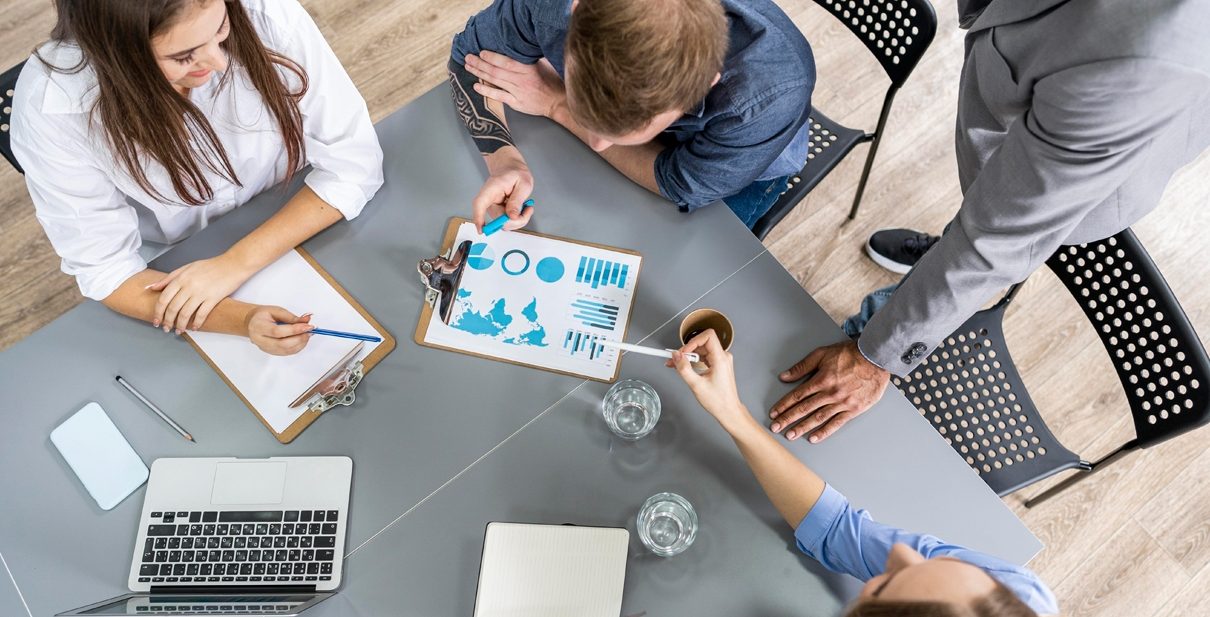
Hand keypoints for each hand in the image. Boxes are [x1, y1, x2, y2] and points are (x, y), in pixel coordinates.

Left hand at [148, 254, 253, 332]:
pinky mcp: (213, 299)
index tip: (156, 320)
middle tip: (166, 328)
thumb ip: (169, 278)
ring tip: (179, 330)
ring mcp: (201, 293)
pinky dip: (196, 323)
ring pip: (185, 314)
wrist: (232, 264)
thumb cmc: (211, 266)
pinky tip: (194, 327)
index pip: (164, 298)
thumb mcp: (187, 268)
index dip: (158, 312)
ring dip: (180, 325)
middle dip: (167, 321)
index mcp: (181, 278)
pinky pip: (201, 314)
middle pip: (173, 308)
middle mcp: (189, 286)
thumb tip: (151, 287)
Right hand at [244, 306, 313, 355]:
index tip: (308, 326)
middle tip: (310, 330)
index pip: (278, 332)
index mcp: (258, 327)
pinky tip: (302, 338)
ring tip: (307, 333)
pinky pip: (288, 352)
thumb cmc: (264, 315)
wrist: (254, 322)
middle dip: (300, 338)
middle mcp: (260, 340)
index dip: (295, 330)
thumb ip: (292, 317)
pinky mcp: (272, 352)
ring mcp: (266, 348)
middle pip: (282, 344)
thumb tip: (307, 320)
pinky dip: (298, 346)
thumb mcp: (277, 311)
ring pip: (286, 350)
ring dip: (301, 343)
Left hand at [465, 52, 566, 118]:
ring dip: (480, 74)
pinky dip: (487, 91)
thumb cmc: (552, 80)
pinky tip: (476, 86)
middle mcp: (522, 81)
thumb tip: (516, 45)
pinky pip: (499, 96)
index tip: (481, 52)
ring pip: (495, 82)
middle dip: (480, 64)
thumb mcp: (544, 64)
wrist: (558, 102)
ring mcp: (518, 93)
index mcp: (529, 69)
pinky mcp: (517, 103)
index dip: (493, 57)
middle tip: (468, 57)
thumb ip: (530, 57)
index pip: (507, 62)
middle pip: (496, 71)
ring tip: (469, 67)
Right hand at [475, 147, 535, 231]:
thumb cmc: (515, 173)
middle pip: (498, 220)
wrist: (511, 169)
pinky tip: (524, 209)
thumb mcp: (523, 183)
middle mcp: (489, 201)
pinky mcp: (499, 212)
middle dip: (516, 221)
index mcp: (491, 189)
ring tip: (527, 206)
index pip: (479, 204)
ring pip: (505, 224)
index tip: (481, 230)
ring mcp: (494, 208)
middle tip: (528, 210)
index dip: (478, 218)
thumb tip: (512, 216)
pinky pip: (508, 222)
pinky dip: (519, 219)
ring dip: (519, 220)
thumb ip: (517, 199)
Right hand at [667, 329, 753, 432]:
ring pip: (702, 349)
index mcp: (720, 359)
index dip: (693, 341)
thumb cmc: (717, 401)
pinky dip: (694, 360)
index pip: (708, 336)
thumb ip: (684, 368)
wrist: (728, 410)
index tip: (683, 352)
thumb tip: (675, 356)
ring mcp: (721, 360)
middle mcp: (723, 357)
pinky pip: (704, 356)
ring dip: (689, 356)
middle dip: (687, 350)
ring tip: (677, 365)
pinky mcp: (719, 364)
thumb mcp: (696, 385)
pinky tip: (685, 367)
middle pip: (703, 343)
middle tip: (675, 360)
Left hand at [769, 340, 889, 441]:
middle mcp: (829, 393)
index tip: (773, 413)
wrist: (876, 358)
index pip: (797, 395)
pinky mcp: (854, 409)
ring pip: (818, 418)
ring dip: (802, 427)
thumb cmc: (849, 354)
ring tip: (790, 435)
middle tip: (775, 428)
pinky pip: (836, 423)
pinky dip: (824, 432)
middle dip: (788, 419)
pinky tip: (813, 438)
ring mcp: (842, 402)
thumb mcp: (822, 354)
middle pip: (804, 408)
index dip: (783, 405)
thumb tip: (784, 376)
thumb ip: (802, 366)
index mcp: (821, 379)